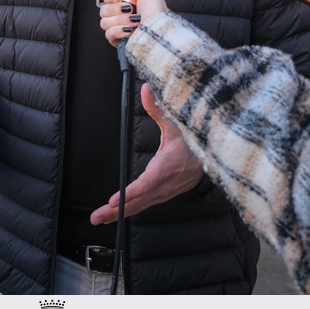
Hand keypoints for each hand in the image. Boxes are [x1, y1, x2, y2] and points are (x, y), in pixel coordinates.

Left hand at [90, 84, 203, 224]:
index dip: (130, 193)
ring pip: (140, 206)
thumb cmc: (194, 140)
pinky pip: (145, 205)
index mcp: (166, 167)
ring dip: (119, 214)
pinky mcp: (164, 194)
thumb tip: (145, 89)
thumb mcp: (176, 122)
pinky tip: (116, 214)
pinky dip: (129, 210)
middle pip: (138, 201)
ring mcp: (165, 192)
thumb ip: (157, 108)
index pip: (146, 184)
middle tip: (95, 217)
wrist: (214, 157)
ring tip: (99, 219)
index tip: (114, 201)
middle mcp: (165, 184)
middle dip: (115, 211)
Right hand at [99, 0, 167, 46]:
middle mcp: (122, 15)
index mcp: (127, 2)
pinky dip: (119, 31)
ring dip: (120, 20)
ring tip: (134, 21)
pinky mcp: (117, 40)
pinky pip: (108, 34)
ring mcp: (118, 28)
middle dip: (117, 8)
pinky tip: (129, 30)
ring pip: (104, 22)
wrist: (157, 31)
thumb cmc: (155, 11)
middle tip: (130, 9)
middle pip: (104, 9)